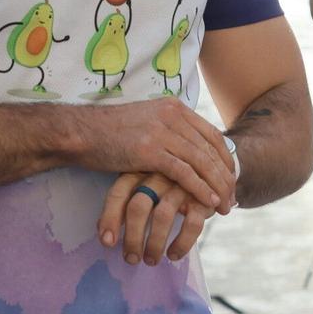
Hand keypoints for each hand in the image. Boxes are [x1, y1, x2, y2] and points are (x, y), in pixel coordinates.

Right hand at [67, 97, 236, 212]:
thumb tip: (187, 149)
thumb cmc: (108, 132)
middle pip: (211, 149)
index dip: (225, 158)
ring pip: (202, 161)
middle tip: (234, 196)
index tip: (232, 177)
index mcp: (174, 107)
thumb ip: (168, 130)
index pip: (212, 135)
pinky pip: (184, 172)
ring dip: (218, 186)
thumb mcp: (146, 122)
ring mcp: (162, 132)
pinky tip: (209, 201)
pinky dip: (200, 188)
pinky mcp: (150, 150)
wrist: (78, 132)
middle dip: (226, 175)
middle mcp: (173, 116)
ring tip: (226, 206)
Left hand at [98, 171, 214, 265]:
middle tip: (131, 258)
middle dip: (132, 237)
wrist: (209, 169)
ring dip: (154, 244)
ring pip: (163, 217)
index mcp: (139, 171)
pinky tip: (173, 255)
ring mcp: (181, 185)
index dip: (109, 218)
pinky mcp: (203, 198)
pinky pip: (191, 224)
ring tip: (150, 260)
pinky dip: (181, 243)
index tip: (107, 243)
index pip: (118, 193)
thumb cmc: (167, 183)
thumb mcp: (144, 184)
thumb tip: (106, 236)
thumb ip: (126, 203)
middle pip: (138, 207)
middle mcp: (158, 176)